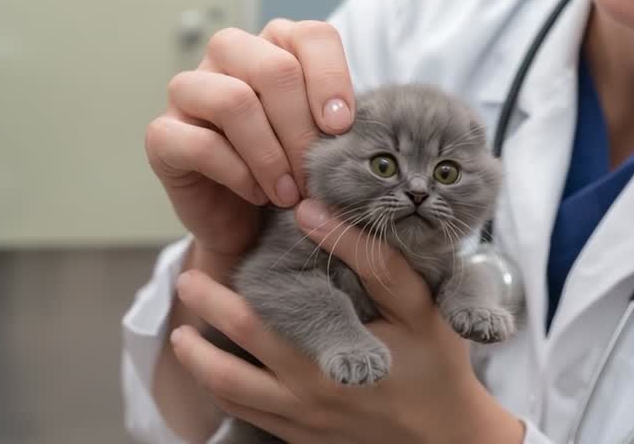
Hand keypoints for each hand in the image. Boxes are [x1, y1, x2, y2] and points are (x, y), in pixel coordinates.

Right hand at [143, 20, 354, 275]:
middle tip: (315, 172)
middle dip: (301, 129)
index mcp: (275, 46)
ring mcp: (189, 92)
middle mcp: (229, 57)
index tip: (344, 127)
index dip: (332, 78)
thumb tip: (348, 124)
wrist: (246, 224)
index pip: (311, 35)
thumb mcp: (323, 141)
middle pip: (273, 68)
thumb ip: (336, 122)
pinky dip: (238, 174)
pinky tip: (255, 194)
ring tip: (288, 192)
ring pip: (233, 100)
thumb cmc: (290, 171)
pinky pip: (199, 144)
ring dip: (270, 155)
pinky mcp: (162, 134)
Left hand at [169, 199, 525, 443]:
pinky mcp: (304, 440)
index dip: (221, 292)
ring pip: (230, 396)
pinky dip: (226, 394)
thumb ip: (370, 257)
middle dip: (200, 319)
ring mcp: (299, 424)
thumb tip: (313, 213)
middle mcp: (300, 397)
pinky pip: (250, 419)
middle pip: (225, 362)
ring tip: (183, 335)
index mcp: (320, 362)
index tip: (210, 259)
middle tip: (187, 284)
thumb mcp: (418, 305)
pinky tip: (220, 374)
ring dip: (200, 365)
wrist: (450, 438)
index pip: (250, 323)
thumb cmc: (437, 366)